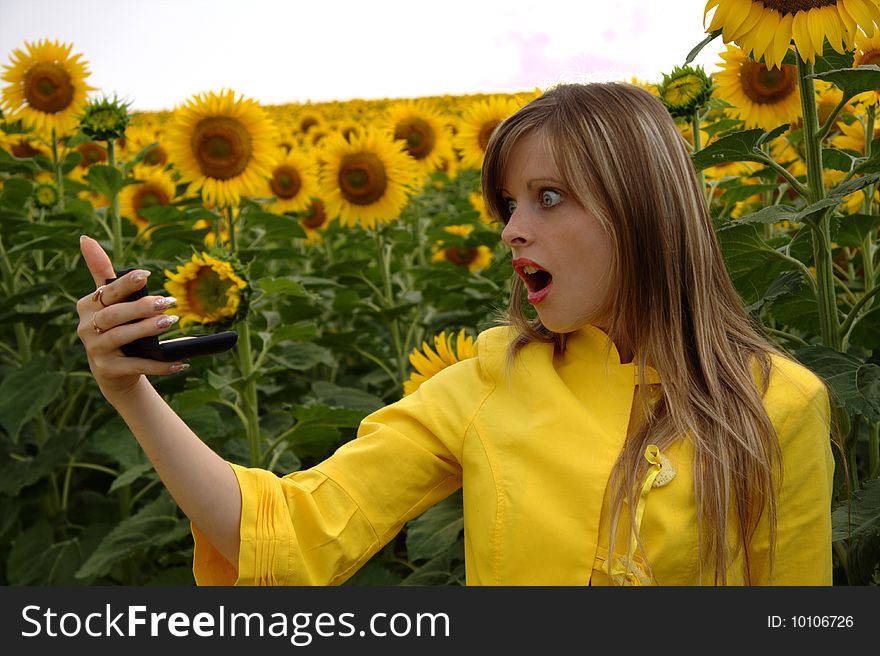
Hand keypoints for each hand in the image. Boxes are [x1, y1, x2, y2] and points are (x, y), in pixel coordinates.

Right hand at [76, 235, 185, 402]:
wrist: (114, 372)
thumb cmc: (114, 326)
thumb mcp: (107, 301)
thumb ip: (101, 272)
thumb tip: (85, 238)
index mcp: (87, 306)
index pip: (107, 292)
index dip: (126, 283)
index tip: (147, 274)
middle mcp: (86, 327)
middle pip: (114, 315)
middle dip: (141, 307)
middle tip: (169, 302)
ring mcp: (95, 350)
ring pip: (122, 337)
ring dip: (148, 329)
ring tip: (171, 322)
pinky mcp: (107, 370)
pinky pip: (137, 365)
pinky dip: (160, 364)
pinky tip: (181, 362)